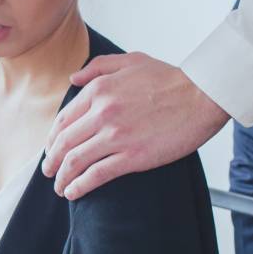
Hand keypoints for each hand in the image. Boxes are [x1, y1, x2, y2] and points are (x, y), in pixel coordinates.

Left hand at [41, 52, 229, 199]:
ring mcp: (116, 136)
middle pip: (63, 143)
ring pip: (75, 161)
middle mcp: (102, 113)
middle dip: (51, 161)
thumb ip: (98, 67)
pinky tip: (74, 192)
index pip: (63, 120)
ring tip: (60, 188)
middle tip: (49, 172)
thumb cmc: (171, 79)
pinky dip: (80, 186)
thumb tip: (73, 79)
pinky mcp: (132, 156)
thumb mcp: (131, 60)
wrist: (204, 95)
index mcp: (98, 91)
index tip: (51, 149)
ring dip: (62, 178)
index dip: (52, 139)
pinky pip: (96, 175)